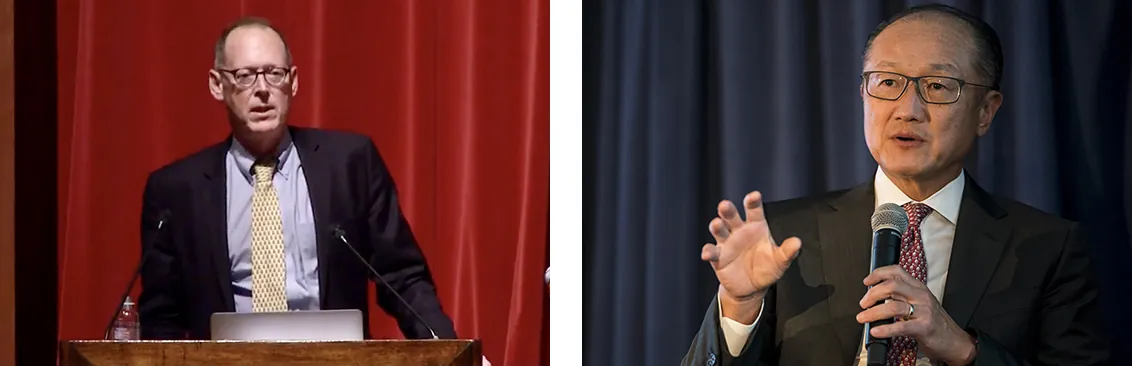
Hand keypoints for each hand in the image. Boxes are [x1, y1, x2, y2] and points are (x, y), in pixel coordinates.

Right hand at [700, 191, 801, 322]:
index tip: (753, 196)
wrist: (752, 288)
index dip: (753, 202)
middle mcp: (739, 231)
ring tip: (717, 224)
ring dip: (716, 226)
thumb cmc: (767, 268)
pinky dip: (708, 252)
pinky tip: (707, 254)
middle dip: (728, 210)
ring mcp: (727, 243)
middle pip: (731, 216)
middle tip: (725, 205)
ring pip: (719, 230)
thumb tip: (797, 243)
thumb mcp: (780, 262)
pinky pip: (711, 252)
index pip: (754, 210)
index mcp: (756, 226)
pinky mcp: (718, 257)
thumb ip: (787, 252)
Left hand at [856, 265, 975, 364]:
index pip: (897, 271)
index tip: (866, 281)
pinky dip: (885, 329)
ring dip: (873, 312)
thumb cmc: (935, 322)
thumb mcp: (920, 303)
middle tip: (863, 303)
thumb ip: (902, 296)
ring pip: (893, 306)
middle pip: (892, 286)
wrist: (955, 341)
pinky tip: (876, 331)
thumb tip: (876, 295)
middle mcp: (921, 296)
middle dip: (873, 294)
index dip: (878, 274)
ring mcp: (924, 311)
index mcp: (918, 287)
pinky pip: (901, 326)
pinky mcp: (924, 327)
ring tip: (863, 317)